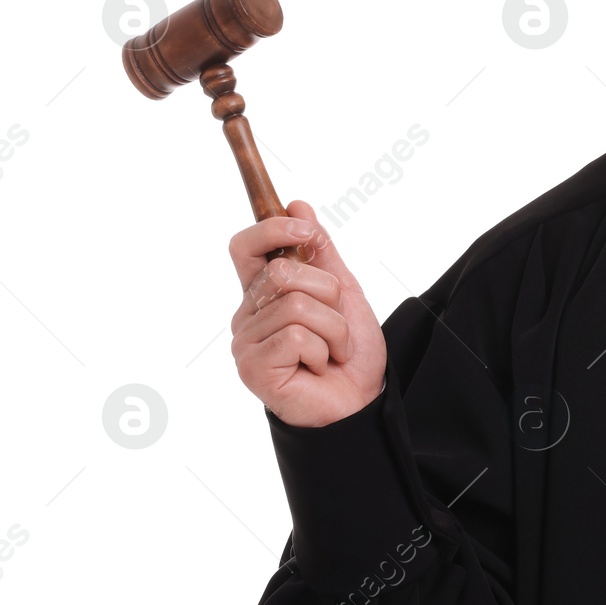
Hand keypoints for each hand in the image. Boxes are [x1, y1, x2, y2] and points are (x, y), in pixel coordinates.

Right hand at [228, 200, 386, 427]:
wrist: (360, 401)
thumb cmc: (348, 352)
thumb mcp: (343, 292)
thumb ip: (321, 251)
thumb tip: (298, 202)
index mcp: (262, 293)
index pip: (245, 247)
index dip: (271, 229)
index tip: (304, 227)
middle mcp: (247, 314)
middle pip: (284, 273)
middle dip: (328, 294)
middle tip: (336, 324)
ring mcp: (246, 341)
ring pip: (298, 306)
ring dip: (334, 329)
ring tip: (331, 351)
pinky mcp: (253, 367)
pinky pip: (297, 335)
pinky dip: (323, 350)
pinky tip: (318, 367)